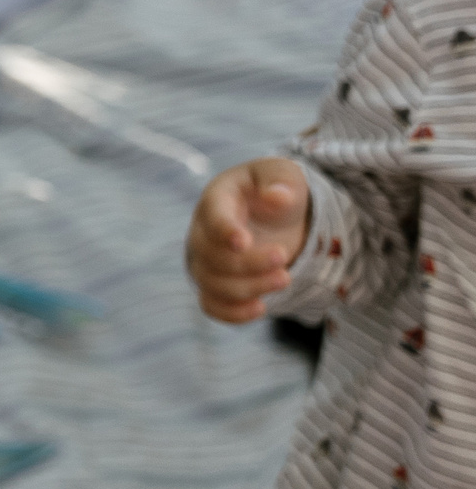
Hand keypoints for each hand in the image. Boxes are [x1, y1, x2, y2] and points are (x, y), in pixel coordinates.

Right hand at [185, 157, 310, 321]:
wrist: (270, 214)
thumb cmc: (274, 190)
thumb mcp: (283, 175)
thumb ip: (282, 181)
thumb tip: (278, 197)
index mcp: (216, 200)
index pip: (212, 218)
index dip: (224, 231)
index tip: (244, 241)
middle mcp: (202, 233)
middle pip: (212, 257)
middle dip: (249, 264)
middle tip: (283, 257)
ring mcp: (205, 261)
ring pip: (213, 285)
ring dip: (249, 288)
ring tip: (286, 278)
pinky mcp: (214, 285)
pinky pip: (212, 305)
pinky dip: (232, 313)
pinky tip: (260, 308)